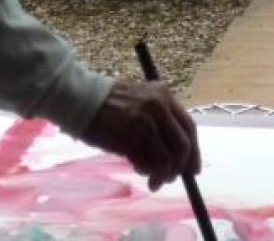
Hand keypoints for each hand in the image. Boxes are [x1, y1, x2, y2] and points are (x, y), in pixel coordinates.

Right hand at [79, 80, 200, 190]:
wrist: (80, 98)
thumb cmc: (108, 103)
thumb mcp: (141, 101)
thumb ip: (160, 120)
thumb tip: (177, 156)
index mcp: (163, 95)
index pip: (189, 127)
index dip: (193, 151)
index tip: (192, 169)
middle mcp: (158, 106)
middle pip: (182, 146)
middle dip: (178, 167)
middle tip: (170, 179)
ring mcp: (145, 122)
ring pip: (166, 159)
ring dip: (161, 174)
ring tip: (150, 178)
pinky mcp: (131, 137)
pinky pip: (147, 163)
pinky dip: (145, 170)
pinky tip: (137, 168)